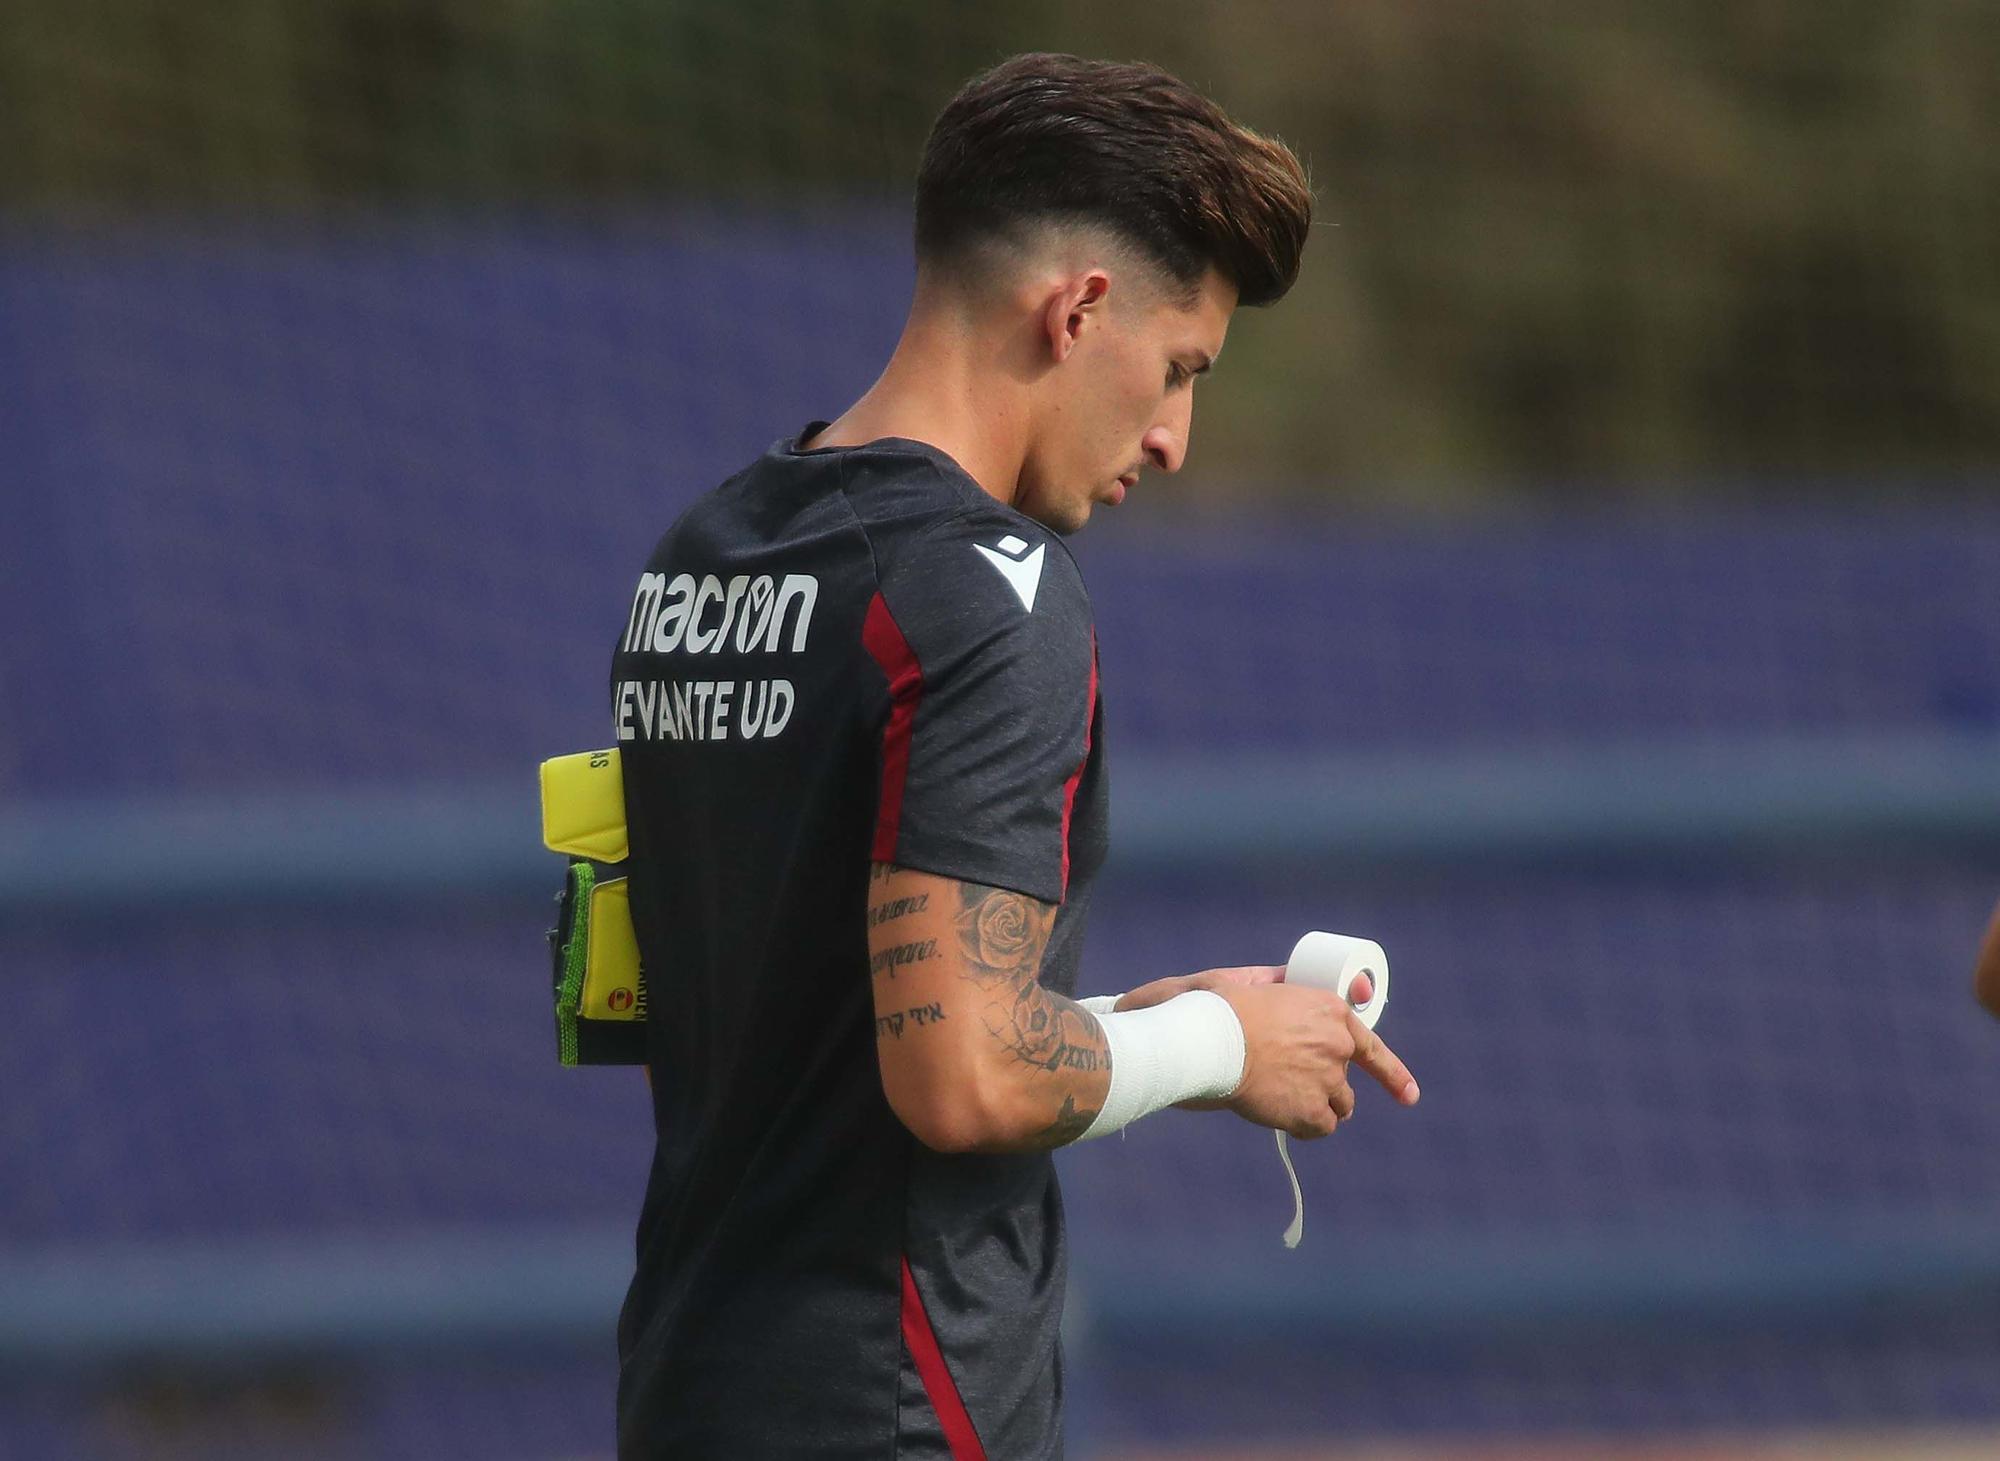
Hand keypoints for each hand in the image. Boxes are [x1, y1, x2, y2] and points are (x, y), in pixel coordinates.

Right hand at [1108, 965, 1386, 1112]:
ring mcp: (1329, 1080)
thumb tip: (1287, 980)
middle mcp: (1339, 1044)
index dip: (1392, 1073)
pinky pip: (1322, 1128)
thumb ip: (1282, 985)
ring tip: (1282, 1098)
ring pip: (1340, 1105)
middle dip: (1325, 1082)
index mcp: (1329, 1010)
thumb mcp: (1256, 983)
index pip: (1371, 1045)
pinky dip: (1304, 1126)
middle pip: (1345, 1076)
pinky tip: (1282, 1117)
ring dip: (1318, 1105)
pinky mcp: (1313, 1111)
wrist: (1210, 1041)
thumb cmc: (1222, 1010)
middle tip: (1291, 1083)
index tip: (1408, 1095)